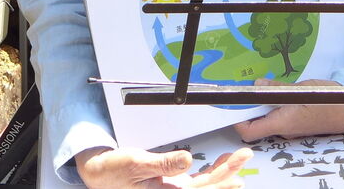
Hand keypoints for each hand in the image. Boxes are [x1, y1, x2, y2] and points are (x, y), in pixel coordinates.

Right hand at [74, 146, 251, 188]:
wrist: (97, 173)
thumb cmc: (113, 171)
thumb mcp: (136, 163)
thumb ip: (163, 163)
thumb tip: (187, 160)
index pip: (203, 188)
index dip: (223, 175)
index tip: (238, 162)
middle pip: (208, 188)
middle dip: (229, 173)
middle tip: (245, 157)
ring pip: (204, 186)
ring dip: (221, 173)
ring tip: (236, 160)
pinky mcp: (170, 185)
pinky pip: (195, 181)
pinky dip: (208, 172)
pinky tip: (217, 163)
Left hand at [232, 78, 343, 142]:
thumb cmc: (326, 101)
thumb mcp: (298, 89)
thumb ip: (275, 88)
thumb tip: (256, 85)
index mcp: (281, 123)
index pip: (248, 131)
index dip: (237, 119)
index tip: (234, 104)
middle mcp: (284, 130)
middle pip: (257, 125)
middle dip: (251, 108)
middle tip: (249, 90)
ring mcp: (292, 129)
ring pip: (270, 119)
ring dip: (265, 105)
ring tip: (267, 88)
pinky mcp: (299, 125)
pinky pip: (281, 117)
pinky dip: (276, 106)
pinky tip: (282, 93)